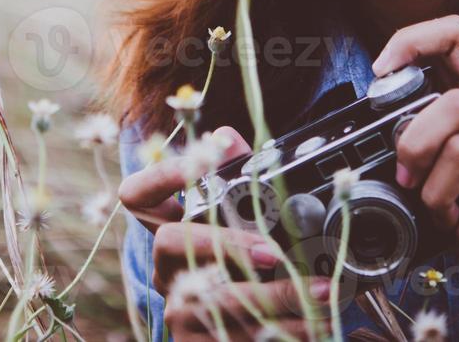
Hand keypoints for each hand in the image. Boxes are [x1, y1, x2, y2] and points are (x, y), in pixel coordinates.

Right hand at [117, 125, 331, 339]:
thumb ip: (238, 177)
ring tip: (321, 290)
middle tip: (273, 252)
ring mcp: (178, 309)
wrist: (250, 334)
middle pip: (171, 241)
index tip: (195, 165)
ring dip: (276, 295)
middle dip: (224, 243)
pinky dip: (286, 329)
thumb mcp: (246, 222)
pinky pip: (239, 336)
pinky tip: (316, 322)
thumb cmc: (250, 268)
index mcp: (171, 230)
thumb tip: (224, 137)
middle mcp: (167, 268)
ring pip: (215, 297)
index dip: (157, 175)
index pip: (138, 195)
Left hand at [372, 15, 458, 271]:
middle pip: (453, 102)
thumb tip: (383, 128)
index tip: (381, 71)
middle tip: (407, 176)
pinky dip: (456, 233)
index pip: (457, 35)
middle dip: (414, 144)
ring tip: (444, 211)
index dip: (411, 41)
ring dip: (434, 195)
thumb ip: (431, 127)